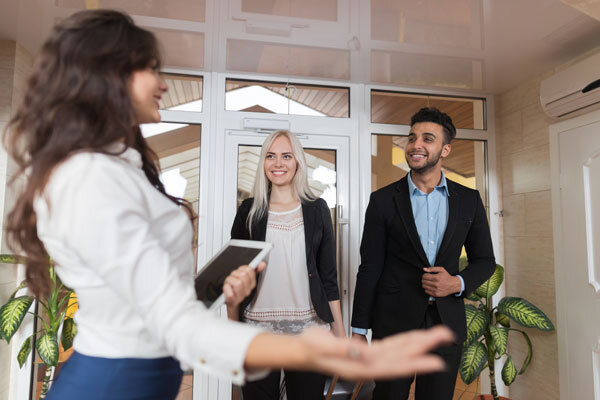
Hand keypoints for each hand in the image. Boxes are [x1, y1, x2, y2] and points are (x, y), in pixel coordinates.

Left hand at [223, 262, 266, 307]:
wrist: (231, 303)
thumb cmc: (237, 289)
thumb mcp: (245, 277)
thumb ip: (254, 270)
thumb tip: (262, 263)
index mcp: (252, 284)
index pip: (250, 270)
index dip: (242, 268)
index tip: (239, 271)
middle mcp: (247, 291)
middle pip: (243, 275)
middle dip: (235, 273)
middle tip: (233, 277)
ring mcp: (240, 297)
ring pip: (237, 283)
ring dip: (229, 280)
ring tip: (229, 283)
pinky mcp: (232, 301)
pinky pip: (230, 294)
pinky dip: (226, 289)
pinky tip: (227, 288)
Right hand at [300, 325, 453, 379]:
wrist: (301, 352)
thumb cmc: (310, 348)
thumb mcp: (322, 346)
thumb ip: (344, 350)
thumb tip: (366, 354)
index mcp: (360, 366)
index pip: (393, 365)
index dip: (416, 363)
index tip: (436, 361)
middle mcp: (369, 365)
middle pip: (403, 356)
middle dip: (425, 346)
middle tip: (446, 335)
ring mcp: (370, 360)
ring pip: (400, 351)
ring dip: (420, 342)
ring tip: (438, 334)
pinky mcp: (368, 353)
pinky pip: (392, 348)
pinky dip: (405, 342)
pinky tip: (415, 339)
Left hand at [421, 266, 460, 296]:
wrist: (453, 285)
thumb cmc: (447, 277)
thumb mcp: (441, 270)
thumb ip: (432, 268)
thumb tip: (424, 269)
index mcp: (436, 278)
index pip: (424, 276)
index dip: (424, 275)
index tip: (427, 275)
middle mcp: (436, 284)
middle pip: (423, 281)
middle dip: (424, 279)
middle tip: (427, 278)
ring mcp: (436, 290)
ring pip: (424, 286)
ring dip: (425, 284)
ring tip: (429, 282)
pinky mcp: (436, 294)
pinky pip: (426, 291)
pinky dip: (427, 288)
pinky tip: (430, 286)